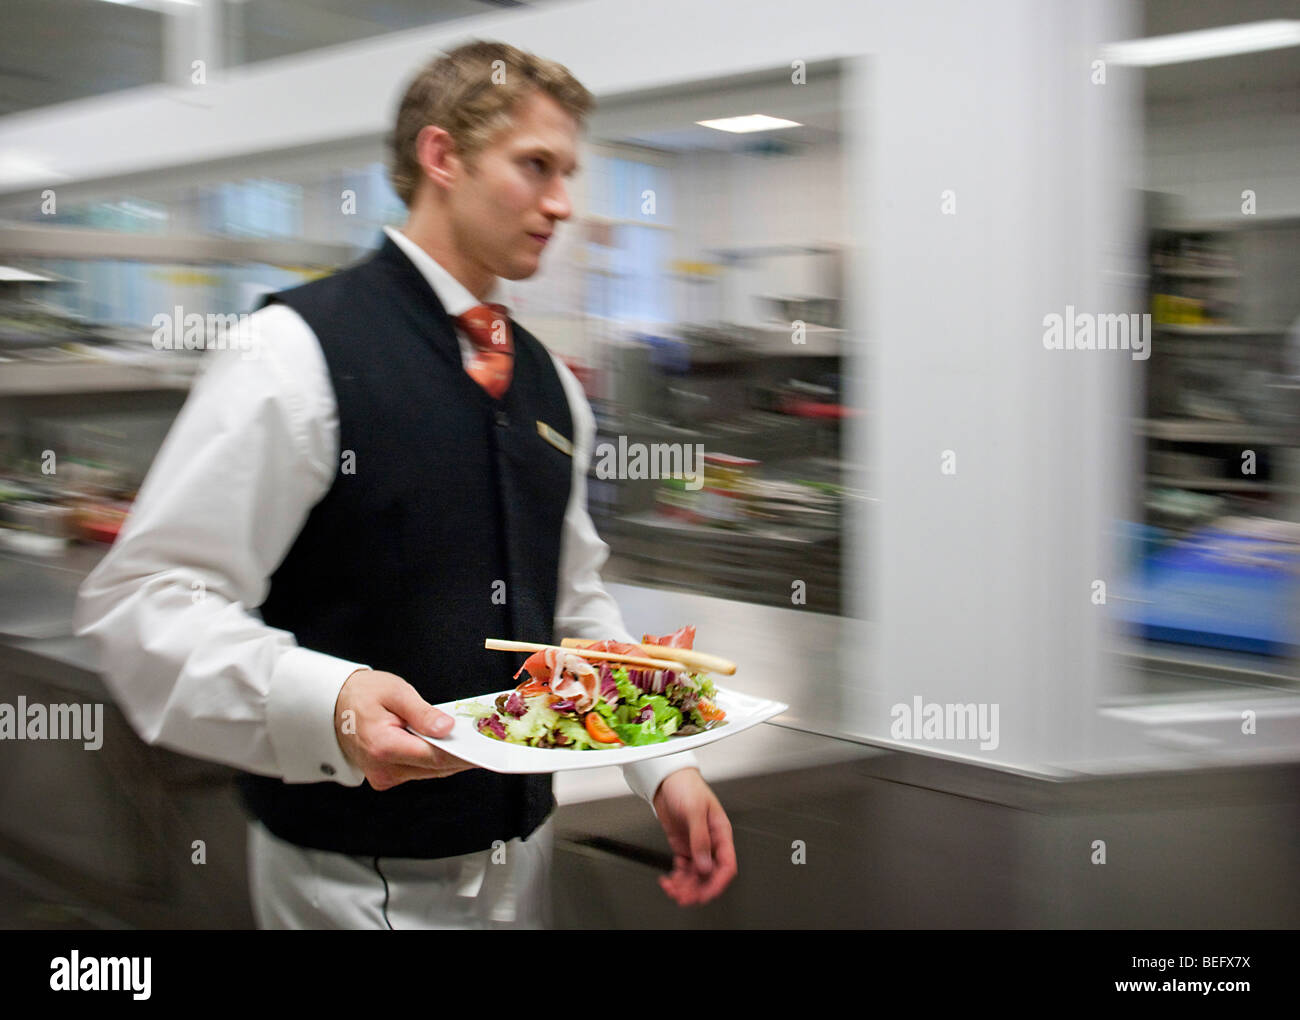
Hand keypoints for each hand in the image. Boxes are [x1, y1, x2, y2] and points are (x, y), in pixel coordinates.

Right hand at [334, 669, 477, 789]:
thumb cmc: (363, 695)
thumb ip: (422, 713)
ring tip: (469, 741)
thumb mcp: (395, 692)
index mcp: (383, 747)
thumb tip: (447, 729)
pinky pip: (420, 771)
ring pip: (430, 772)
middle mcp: (383, 769)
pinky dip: (435, 760)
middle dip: (461, 755)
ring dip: (449, 758)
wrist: (334, 705)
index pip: (434, 757)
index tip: (483, 747)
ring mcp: (383, 776)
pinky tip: (447, 746)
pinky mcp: (386, 777)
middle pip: (435, 768)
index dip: (462, 753)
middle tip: (484, 742)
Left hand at [651, 767, 736, 905]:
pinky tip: (669, 880)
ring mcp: (696, 845)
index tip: (706, 894)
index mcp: (721, 833)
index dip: (718, 882)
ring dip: (685, 886)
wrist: (667, 779)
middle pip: (710, 875)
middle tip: (684, 896)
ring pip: (696, 875)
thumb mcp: (694, 811)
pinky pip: (684, 869)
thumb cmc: (686, 786)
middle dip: (697, 888)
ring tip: (673, 890)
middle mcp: (710, 842)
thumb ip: (700, 839)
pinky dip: (677, 878)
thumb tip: (705, 864)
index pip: (726, 865)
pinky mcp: (683, 846)